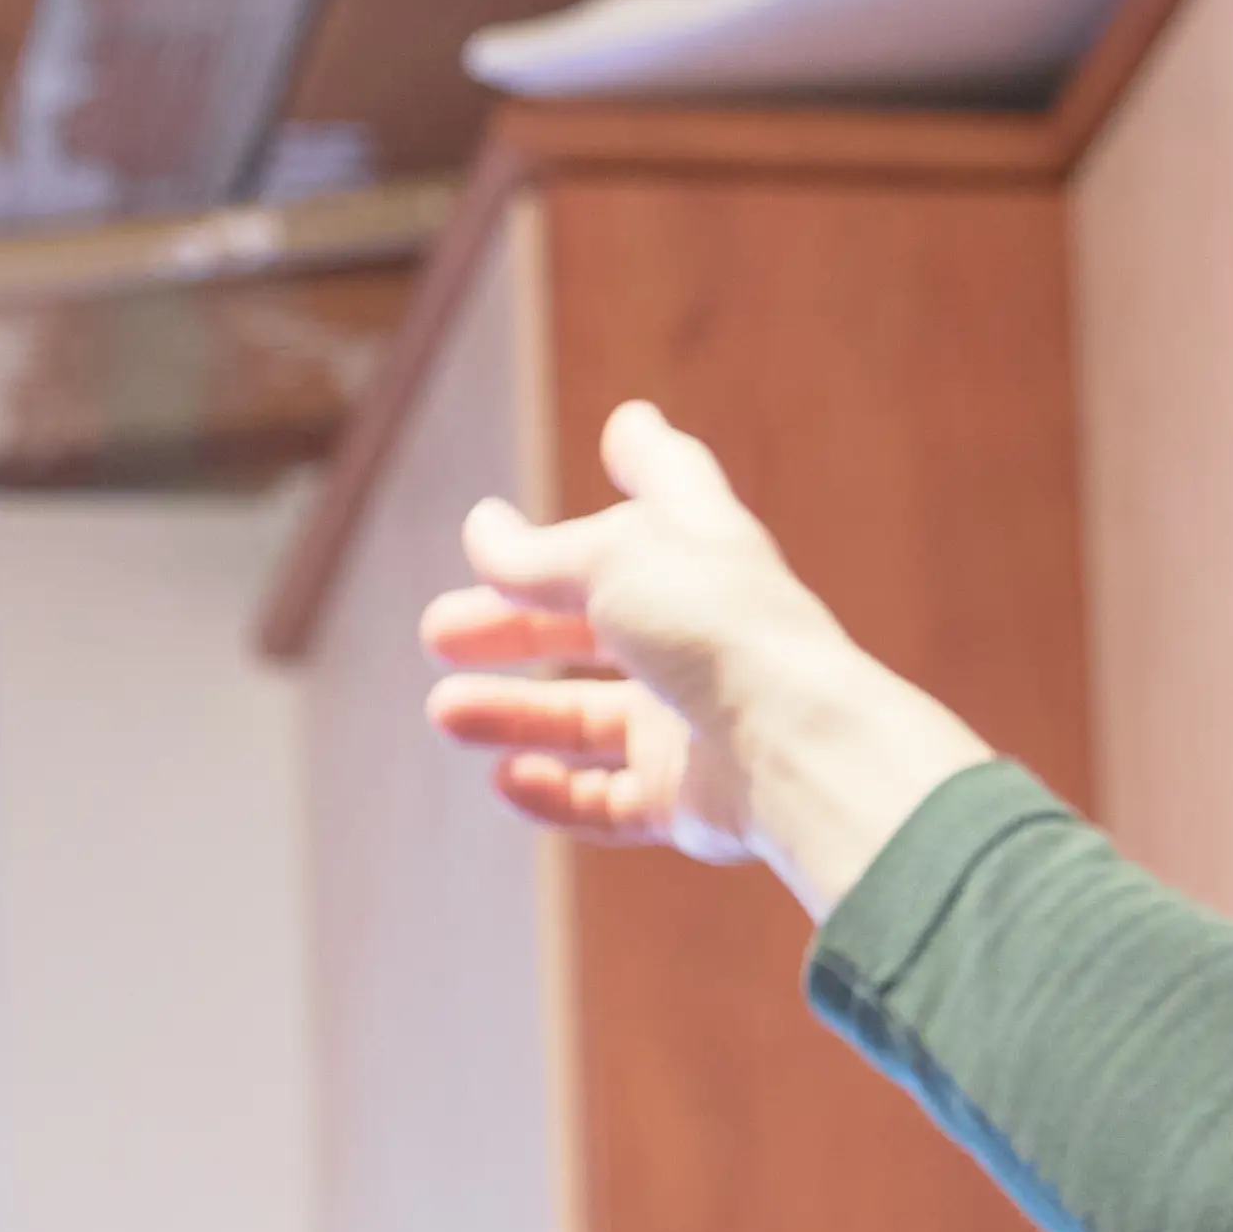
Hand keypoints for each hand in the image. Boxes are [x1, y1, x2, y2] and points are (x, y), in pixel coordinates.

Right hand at [418, 402, 994, 907]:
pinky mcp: (688, 794)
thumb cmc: (715, 627)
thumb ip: (535, 554)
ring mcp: (694, 717)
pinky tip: (507, 779)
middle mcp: (698, 631)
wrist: (793, 744)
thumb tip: (482, 530)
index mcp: (696, 552)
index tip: (624, 432)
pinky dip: (555, 792)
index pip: (670, 490)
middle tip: (439, 632)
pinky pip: (609, 798)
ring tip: (447, 713)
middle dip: (514, 624)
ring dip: (514, 715)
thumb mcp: (609, 560)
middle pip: (593, 622)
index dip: (645, 461)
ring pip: (589, 718)